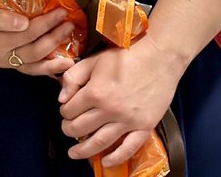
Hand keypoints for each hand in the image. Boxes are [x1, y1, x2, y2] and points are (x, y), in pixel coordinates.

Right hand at [0, 0, 75, 77]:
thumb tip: (23, 22)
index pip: (27, 34)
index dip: (46, 23)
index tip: (61, 11)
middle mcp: (2, 58)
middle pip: (35, 50)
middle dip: (55, 38)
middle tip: (70, 25)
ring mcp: (6, 63)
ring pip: (35, 65)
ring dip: (55, 59)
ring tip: (72, 54)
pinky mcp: (9, 63)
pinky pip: (31, 69)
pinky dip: (46, 69)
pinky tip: (59, 67)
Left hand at [57, 36, 184, 165]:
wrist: (159, 59)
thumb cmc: (125, 57)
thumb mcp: (93, 60)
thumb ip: (73, 78)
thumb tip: (61, 98)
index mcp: (95, 92)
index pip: (70, 110)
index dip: (64, 111)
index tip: (65, 110)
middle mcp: (110, 109)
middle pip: (81, 128)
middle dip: (69, 130)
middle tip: (67, 129)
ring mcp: (128, 120)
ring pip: (101, 141)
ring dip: (84, 150)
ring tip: (74, 153)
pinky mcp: (144, 126)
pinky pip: (129, 148)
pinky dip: (116, 158)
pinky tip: (106, 162)